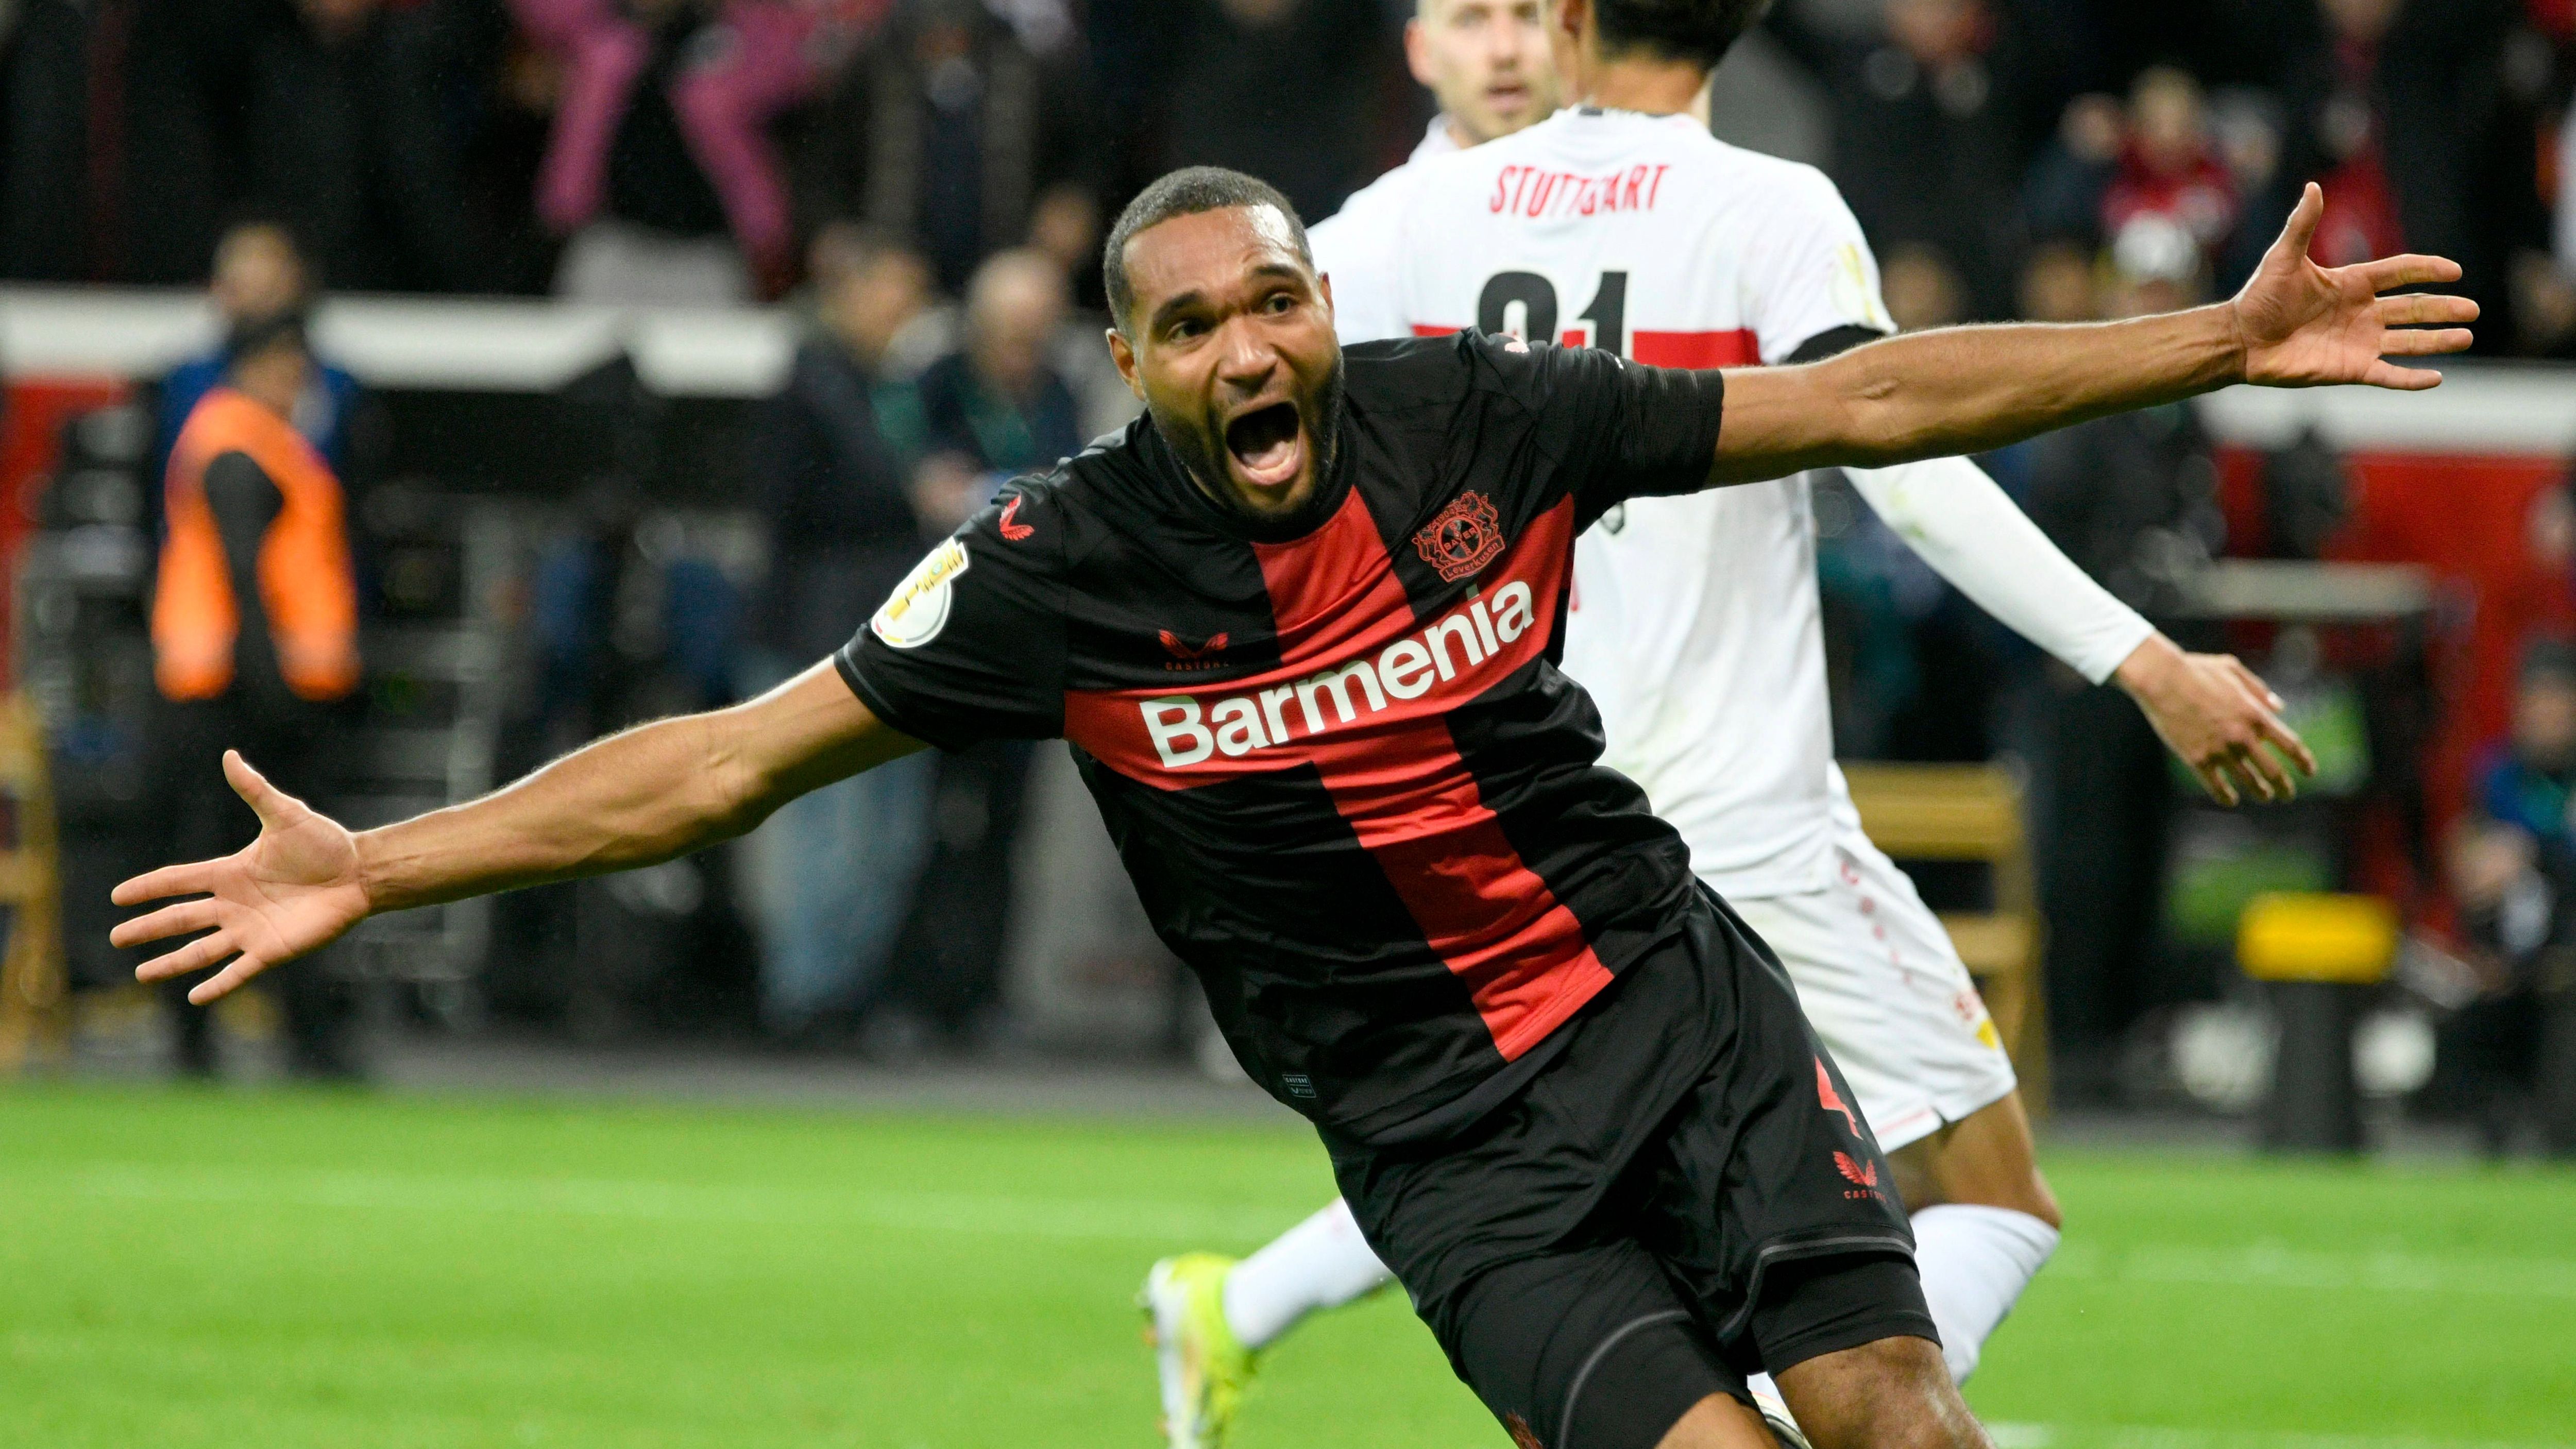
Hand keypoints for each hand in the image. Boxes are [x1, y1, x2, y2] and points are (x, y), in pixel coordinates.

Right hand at [110, 751, 371, 1003]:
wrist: (360, 872)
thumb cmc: (325, 843)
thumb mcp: (285, 815)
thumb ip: (255, 790)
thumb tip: (229, 755)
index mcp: (230, 872)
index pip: (179, 881)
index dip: (149, 887)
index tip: (118, 895)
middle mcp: (234, 904)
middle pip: (181, 918)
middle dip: (148, 928)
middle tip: (117, 937)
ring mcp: (250, 929)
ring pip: (201, 950)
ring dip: (171, 962)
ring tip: (141, 974)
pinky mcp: (272, 950)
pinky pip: (239, 971)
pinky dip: (218, 985)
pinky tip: (195, 997)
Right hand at [2113, 635, 2317, 806]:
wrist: (2161, 679)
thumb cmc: (2196, 669)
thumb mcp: (2233, 670)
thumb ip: (2259, 690)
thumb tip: (2279, 708)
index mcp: (2256, 715)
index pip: (2291, 746)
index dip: (2304, 762)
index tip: (2310, 772)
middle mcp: (2243, 737)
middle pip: (2273, 772)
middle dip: (2284, 787)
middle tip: (2287, 795)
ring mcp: (2220, 750)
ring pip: (2248, 782)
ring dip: (2259, 792)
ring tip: (2264, 796)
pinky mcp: (2197, 759)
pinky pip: (2217, 786)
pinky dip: (2226, 796)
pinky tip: (2231, 800)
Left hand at [2230, 183, 2476, 391]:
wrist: (2239, 339)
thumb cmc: (2259, 298)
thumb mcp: (2283, 258)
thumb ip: (2302, 225)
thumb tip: (2312, 187)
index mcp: (2351, 283)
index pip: (2400, 273)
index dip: (2427, 270)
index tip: (2454, 270)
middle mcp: (2361, 312)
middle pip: (2413, 308)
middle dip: (2443, 309)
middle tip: (2473, 308)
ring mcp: (2358, 341)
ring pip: (2408, 341)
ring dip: (2438, 341)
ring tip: (2466, 337)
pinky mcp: (2349, 369)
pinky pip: (2387, 375)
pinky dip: (2411, 379)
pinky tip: (2436, 378)